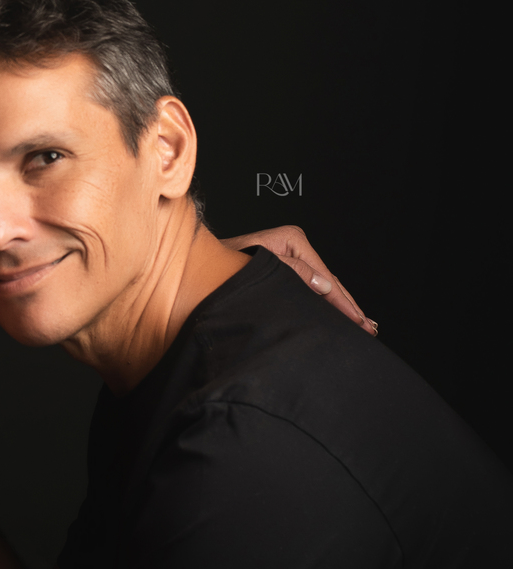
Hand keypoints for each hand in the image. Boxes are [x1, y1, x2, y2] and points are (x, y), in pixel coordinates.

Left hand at [222, 226, 376, 333]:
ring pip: (323, 285)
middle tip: (369, 329)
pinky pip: (311, 288)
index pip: (325, 275)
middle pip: (329, 280)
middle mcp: (294, 245)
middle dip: (348, 306)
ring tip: (362, 325)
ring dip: (340, 306)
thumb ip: (292, 273)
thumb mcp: (260, 269)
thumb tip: (324, 285)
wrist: (198, 269)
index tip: (358, 321)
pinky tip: (337, 315)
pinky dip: (325, 303)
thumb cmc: (222, 268)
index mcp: (292, 239)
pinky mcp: (285, 268)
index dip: (343, 301)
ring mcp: (291, 256)